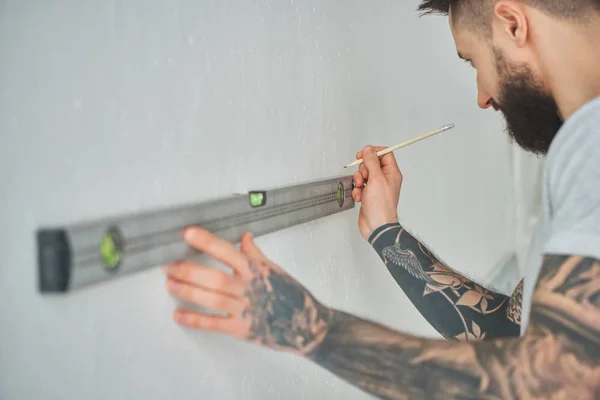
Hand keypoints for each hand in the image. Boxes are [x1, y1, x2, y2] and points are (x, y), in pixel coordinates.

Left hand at [164, 227, 332, 355]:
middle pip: (215, 278)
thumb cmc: (292, 296)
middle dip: (189, 271)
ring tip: (170, 284)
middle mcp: (250, 288)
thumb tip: (244, 236)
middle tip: (168, 264)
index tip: (188, 234)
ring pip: (213, 299)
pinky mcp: (242, 330)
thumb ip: (256, 255)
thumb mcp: (275, 271)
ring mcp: (246, 310)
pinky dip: (196, 320)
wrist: (308, 327)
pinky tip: (178, 315)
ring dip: (189, 291)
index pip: (228, 252)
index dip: (207, 242)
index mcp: (257, 271)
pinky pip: (215, 324)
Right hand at [352, 145, 401, 239]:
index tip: (363, 154)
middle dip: (363, 169)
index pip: (385, 154)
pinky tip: (360, 196)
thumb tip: (369, 150)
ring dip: (358, 180)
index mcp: (392, 173)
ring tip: (361, 188)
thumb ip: (372, 162)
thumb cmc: (381, 206)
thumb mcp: (376, 179)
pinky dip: (357, 190)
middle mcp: (385, 179)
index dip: (373, 152)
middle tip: (364, 176)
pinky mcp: (369, 195)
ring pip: (364, 175)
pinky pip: (360, 186)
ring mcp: (377, 187)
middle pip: (372, 164)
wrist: (376, 225)